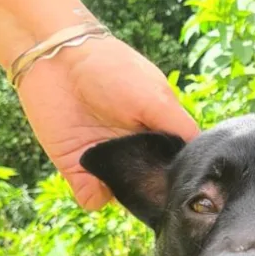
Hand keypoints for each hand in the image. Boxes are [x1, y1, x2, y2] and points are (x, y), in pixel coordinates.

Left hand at [16, 28, 197, 209]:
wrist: (56, 57)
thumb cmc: (112, 69)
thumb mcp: (157, 96)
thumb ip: (180, 129)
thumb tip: (198, 162)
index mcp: (158, 133)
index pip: (178, 167)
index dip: (183, 178)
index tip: (188, 188)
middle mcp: (135, 151)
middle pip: (152, 188)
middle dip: (155, 195)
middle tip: (156, 192)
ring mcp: (106, 162)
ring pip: (124, 198)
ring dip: (126, 198)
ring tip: (127, 185)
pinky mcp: (76, 167)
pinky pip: (91, 198)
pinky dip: (95, 197)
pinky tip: (98, 183)